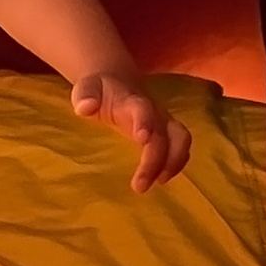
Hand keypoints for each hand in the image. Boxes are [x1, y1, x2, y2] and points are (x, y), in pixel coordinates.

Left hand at [71, 67, 191, 194]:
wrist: (115, 80)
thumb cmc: (99, 89)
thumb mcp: (87, 88)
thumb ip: (85, 95)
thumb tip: (84, 107)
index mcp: (132, 100)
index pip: (143, 109)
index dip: (144, 122)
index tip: (142, 139)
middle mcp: (154, 111)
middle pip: (166, 133)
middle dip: (158, 160)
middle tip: (140, 186)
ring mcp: (162, 121)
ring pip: (180, 140)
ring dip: (173, 164)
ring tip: (156, 183)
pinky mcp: (166, 132)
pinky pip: (179, 148)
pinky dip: (175, 165)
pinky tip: (160, 180)